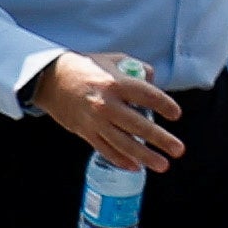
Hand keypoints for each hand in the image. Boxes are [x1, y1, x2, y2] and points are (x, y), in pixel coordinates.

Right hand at [28, 54, 183, 173]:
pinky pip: (106, 150)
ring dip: (145, 156)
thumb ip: (137, 69)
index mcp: (115, 83)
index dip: (165, 105)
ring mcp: (95, 121)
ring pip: (124, 143)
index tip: (176, 115)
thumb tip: (155, 81)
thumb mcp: (112, 60)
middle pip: (139, 125)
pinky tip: (136, 166)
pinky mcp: (86, 132)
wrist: (49, 79)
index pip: (147, 96)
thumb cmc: (85, 68)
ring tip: (163, 165)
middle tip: (178, 149)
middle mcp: (106, 104)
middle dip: (161, 139)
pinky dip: (121, 160)